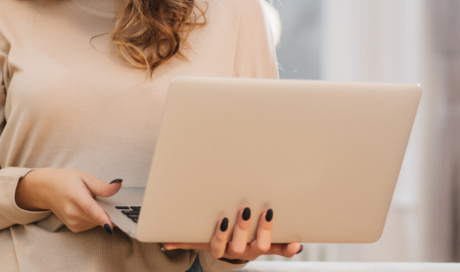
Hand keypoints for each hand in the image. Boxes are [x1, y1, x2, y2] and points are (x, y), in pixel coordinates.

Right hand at [15, 168, 122, 233]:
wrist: (47, 189)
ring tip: (90, 201)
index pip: (90, 209)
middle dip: (106, 210)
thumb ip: (101, 186)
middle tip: (101, 198)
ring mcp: (72, 222)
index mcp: (75, 195)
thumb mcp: (84, 177)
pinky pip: (91, 225)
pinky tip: (86, 209)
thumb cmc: (65, 180)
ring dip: (99, 214)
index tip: (111, 225)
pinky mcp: (74, 228)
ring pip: (96, 223)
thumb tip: (118, 186)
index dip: (102, 217)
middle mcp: (72, 212)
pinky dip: (93, 218)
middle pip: (97, 217)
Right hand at [162, 207, 301, 262]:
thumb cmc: (217, 237)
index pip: (218, 246)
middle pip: (240, 246)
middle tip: (246, 208)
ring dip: (265, 231)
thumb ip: (184, 239)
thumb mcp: (200, 238)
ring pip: (261, 247)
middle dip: (244, 227)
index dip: (221, 235)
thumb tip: (164, 242)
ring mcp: (256, 248)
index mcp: (221, 249)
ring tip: (268, 212)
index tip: (223, 220)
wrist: (236, 247)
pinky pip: (281, 251)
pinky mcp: (271, 246)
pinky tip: (296, 242)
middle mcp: (239, 251)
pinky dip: (289, 248)